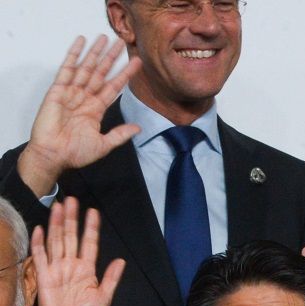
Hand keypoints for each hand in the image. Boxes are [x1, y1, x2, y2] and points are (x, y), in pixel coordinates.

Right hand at [17, 36, 141, 197]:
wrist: (54, 156)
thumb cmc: (75, 153)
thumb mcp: (104, 144)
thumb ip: (120, 135)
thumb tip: (138, 128)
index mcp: (96, 109)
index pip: (114, 87)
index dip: (125, 74)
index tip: (137, 63)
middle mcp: (85, 98)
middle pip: (101, 73)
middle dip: (112, 58)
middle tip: (122, 42)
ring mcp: (72, 92)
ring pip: (87, 68)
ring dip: (95, 52)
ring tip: (105, 38)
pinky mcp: (58, 90)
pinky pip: (67, 69)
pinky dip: (74, 55)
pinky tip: (80, 42)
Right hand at [29, 197, 124, 305]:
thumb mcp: (104, 297)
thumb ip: (111, 279)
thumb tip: (121, 261)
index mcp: (87, 269)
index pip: (89, 243)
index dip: (91, 227)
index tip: (93, 211)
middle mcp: (71, 265)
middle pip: (71, 237)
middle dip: (72, 219)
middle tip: (71, 200)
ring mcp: (57, 269)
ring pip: (56, 242)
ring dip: (57, 225)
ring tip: (58, 207)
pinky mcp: (44, 276)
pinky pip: (40, 257)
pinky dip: (39, 243)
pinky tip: (41, 229)